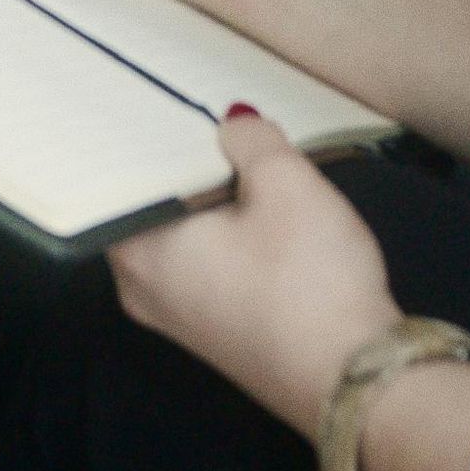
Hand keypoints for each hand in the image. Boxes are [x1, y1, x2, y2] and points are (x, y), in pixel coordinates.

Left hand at [109, 107, 399, 440]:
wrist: (352, 382)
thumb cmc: (306, 277)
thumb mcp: (286, 184)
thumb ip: (250, 139)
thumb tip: (232, 124)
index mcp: (138, 251)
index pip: (118, 174)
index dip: (141, 127)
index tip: (155, 88)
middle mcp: (141, 289)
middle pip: (149, 203)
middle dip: (180, 158)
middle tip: (201, 105)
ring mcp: (177, 318)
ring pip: (179, 233)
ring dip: (208, 194)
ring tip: (236, 144)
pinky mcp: (214, 332)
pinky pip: (202, 263)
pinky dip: (221, 229)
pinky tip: (254, 203)